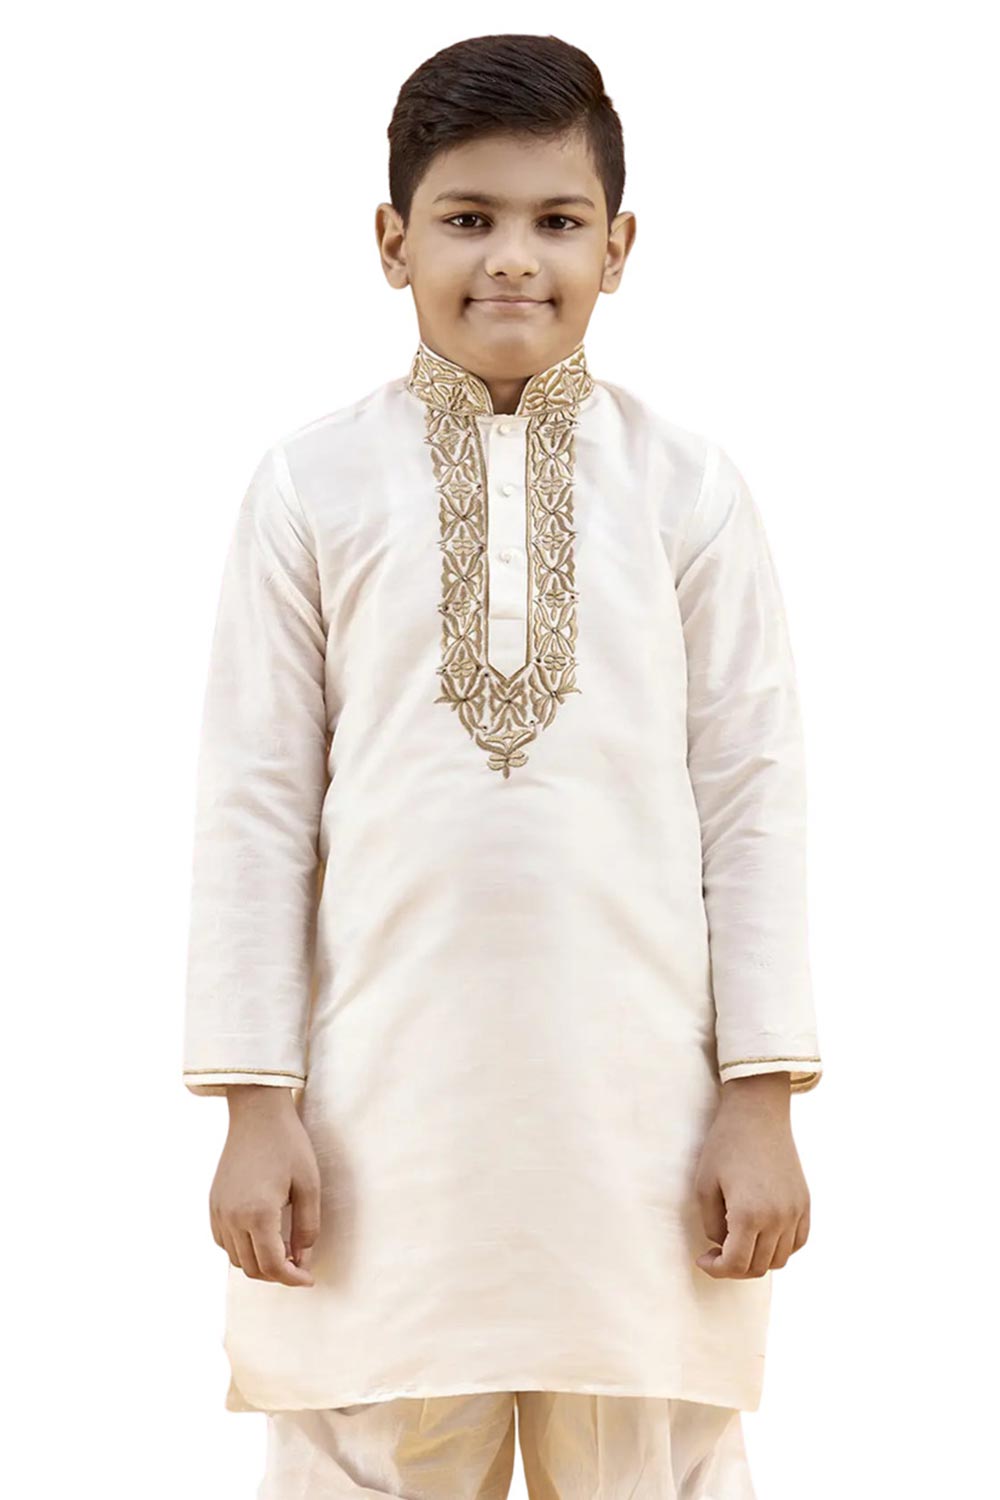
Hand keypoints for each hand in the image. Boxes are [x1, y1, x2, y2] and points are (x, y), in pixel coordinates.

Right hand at [209, 1086, 320, 1285]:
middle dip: (277, 1274)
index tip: (309, 1279)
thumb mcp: (309, 1185)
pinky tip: (261, 1236)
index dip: (293, 1279)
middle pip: (252, 1268)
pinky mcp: (213, 1203)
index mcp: (258, 1214)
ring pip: (236, 1259)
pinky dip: (241, 1249)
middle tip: (299, 1265)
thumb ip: (307, 1227)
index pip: (273, 1266)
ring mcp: (219, 1211)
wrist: (257, 1113)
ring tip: (283, 1250)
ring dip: (259, 1263)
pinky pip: (224, 1242)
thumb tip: (302, 1259)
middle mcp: (233, 1217)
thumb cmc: (288, 1144)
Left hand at [693, 1073, 810, 1277]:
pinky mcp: (805, 1203)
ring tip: (738, 1242)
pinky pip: (797, 1242)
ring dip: (757, 1260)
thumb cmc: (725, 1145)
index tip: (703, 1259)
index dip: (716, 1269)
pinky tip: (762, 1236)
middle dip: (734, 1267)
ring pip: (779, 1259)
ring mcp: (795, 1212)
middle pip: (758, 1267)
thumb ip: (712, 1225)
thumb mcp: (704, 1185)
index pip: (736, 1265)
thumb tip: (723, 1246)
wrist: (757, 1114)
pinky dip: (780, 1248)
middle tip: (716, 1253)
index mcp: (749, 1215)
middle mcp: (778, 1218)